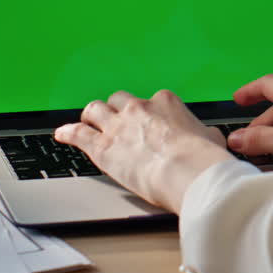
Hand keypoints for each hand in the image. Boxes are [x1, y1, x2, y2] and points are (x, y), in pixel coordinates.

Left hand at [54, 90, 232, 213]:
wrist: (187, 172)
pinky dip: (68, 133)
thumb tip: (208, 138)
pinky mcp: (102, 147)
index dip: (148, 113)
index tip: (148, 123)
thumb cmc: (202, 158)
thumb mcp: (211, 139)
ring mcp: (117, 126)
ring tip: (87, 122)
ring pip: (95, 110)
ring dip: (91, 116)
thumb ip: (203, 134)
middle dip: (116, 110)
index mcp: (166, 103)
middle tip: (116, 120)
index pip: (152, 101)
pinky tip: (61, 134)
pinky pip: (78, 134)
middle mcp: (138, 108)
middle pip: (119, 100)